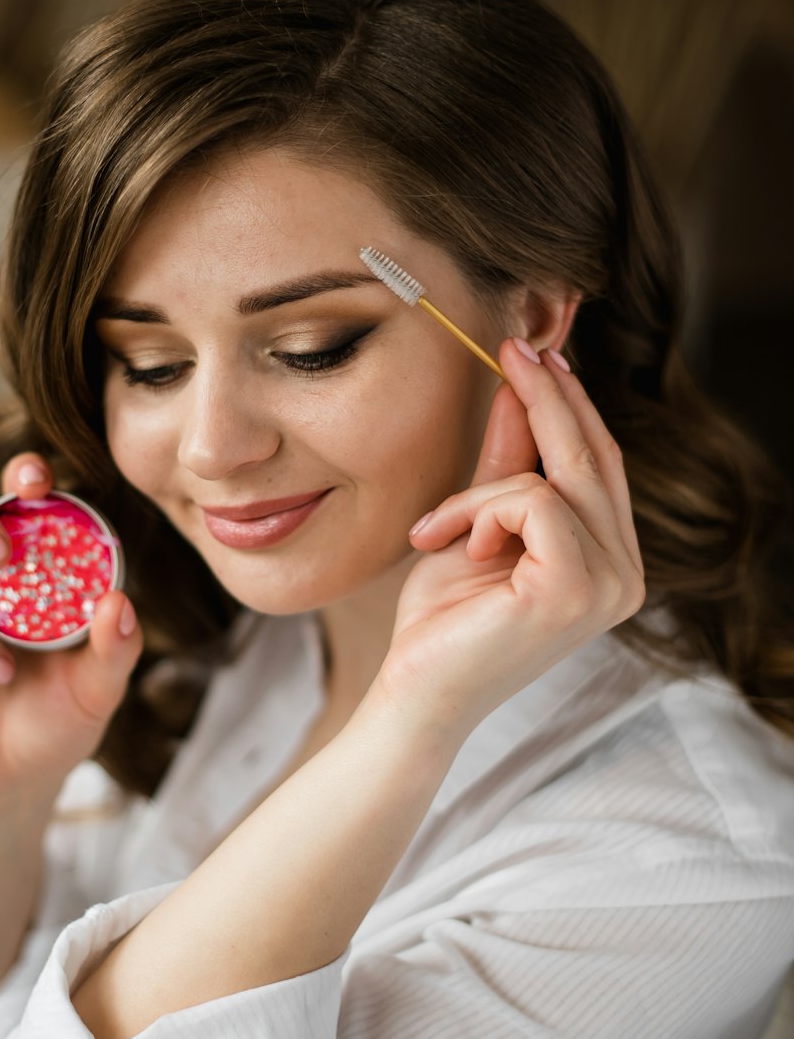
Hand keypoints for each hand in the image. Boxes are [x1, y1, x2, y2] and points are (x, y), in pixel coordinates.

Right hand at [0, 455, 142, 811]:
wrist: (13, 778)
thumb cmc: (60, 718)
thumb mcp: (99, 689)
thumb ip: (116, 649)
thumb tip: (120, 604)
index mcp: (32, 566)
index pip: (22, 500)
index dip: (23, 474)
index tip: (36, 480)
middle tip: (0, 560)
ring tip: (1, 677)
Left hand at [375, 341, 645, 738]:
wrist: (414, 691)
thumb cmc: (443, 620)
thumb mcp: (477, 523)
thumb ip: (508, 461)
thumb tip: (521, 384)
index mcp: (611, 563)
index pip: (600, 466)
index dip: (571, 406)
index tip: (537, 354)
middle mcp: (625, 576)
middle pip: (592, 458)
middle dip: (548, 397)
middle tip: (513, 347)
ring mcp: (609, 586)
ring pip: (553, 478)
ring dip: (480, 492)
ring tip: (435, 531)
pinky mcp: (576, 589)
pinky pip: (530, 501)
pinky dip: (476, 511)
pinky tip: (448, 547)